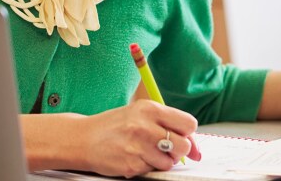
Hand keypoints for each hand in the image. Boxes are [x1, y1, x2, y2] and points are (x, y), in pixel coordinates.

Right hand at [78, 99, 201, 177]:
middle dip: (178, 150)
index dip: (188, 134)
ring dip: (161, 161)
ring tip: (144, 152)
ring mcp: (138, 147)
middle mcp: (145, 126)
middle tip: (163, 148)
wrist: (83, 138)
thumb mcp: (140, 114)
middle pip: (184, 146)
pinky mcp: (132, 165)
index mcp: (150, 109)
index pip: (188, 124)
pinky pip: (152, 171)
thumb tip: (197, 150)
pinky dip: (146, 167)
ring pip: (170, 162)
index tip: (180, 137)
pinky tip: (133, 157)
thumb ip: (168, 125)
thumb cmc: (114, 126)